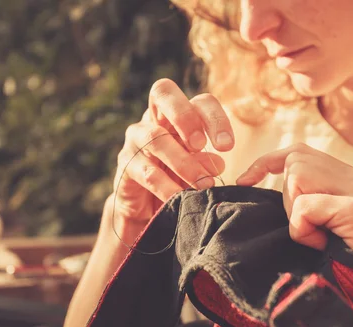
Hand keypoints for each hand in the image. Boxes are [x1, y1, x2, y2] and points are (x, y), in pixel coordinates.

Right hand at [111, 79, 234, 224]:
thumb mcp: (197, 170)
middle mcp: (153, 118)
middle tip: (201, 145)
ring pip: (155, 138)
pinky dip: (167, 186)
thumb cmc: (177, 180)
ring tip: (203, 184)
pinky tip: (181, 198)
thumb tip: (217, 164)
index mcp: (179, 115)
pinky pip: (147, 172)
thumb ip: (205, 163)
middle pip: (163, 92)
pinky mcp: (125, 164)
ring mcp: (135, 138)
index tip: (227, 146)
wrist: (146, 208)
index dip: (215, 117)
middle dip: (185, 117)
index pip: (199, 101)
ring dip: (183, 162)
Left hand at [236, 144, 352, 277]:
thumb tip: (259, 175)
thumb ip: (305, 196)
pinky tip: (322, 246)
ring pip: (299, 178)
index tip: (245, 180)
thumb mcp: (318, 223)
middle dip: (288, 198)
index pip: (301, 152)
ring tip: (318, 238)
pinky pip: (305, 208)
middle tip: (309, 230)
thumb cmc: (335, 265)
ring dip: (296, 215)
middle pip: (297, 162)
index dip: (268, 162)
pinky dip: (302, 231)